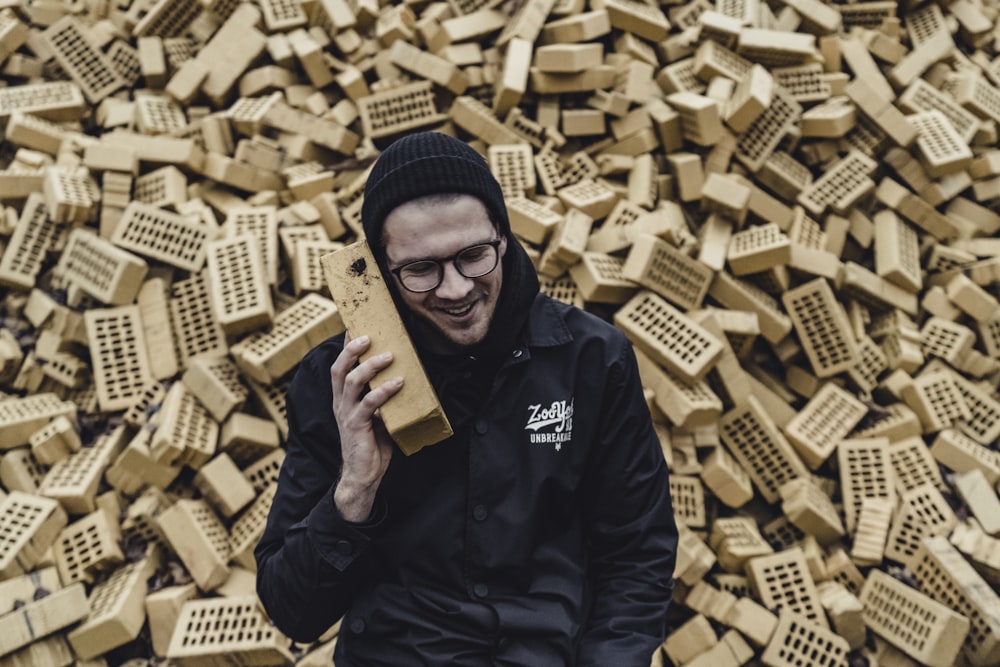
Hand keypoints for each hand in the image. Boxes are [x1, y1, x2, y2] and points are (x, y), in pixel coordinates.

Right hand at [330, 331, 402, 521]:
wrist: (363, 475)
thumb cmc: (372, 444)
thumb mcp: (378, 414)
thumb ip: (382, 397)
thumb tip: (403, 375)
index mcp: (344, 397)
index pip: (341, 365)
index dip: (345, 345)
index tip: (354, 324)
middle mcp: (341, 402)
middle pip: (339, 368)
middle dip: (351, 349)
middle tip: (368, 335)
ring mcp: (346, 414)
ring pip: (350, 382)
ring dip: (369, 366)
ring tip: (388, 356)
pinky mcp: (356, 426)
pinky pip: (368, 404)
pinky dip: (384, 391)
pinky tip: (399, 383)